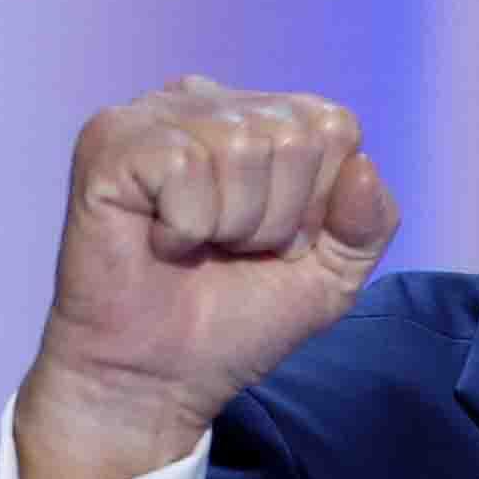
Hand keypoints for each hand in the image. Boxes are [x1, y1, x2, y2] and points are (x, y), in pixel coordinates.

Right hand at [15, 79, 397, 478]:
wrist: (159, 378)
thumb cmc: (234, 321)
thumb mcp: (331, 278)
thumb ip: (369, 224)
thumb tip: (364, 168)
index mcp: (262, 116)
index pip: (335, 126)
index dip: (318, 205)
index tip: (275, 246)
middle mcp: (209, 101)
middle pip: (294, 137)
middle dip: (276, 220)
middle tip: (229, 252)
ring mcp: (155, 115)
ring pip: (242, 150)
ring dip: (230, 226)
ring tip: (196, 248)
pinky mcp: (110, 142)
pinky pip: (184, 168)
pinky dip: (184, 227)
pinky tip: (159, 240)